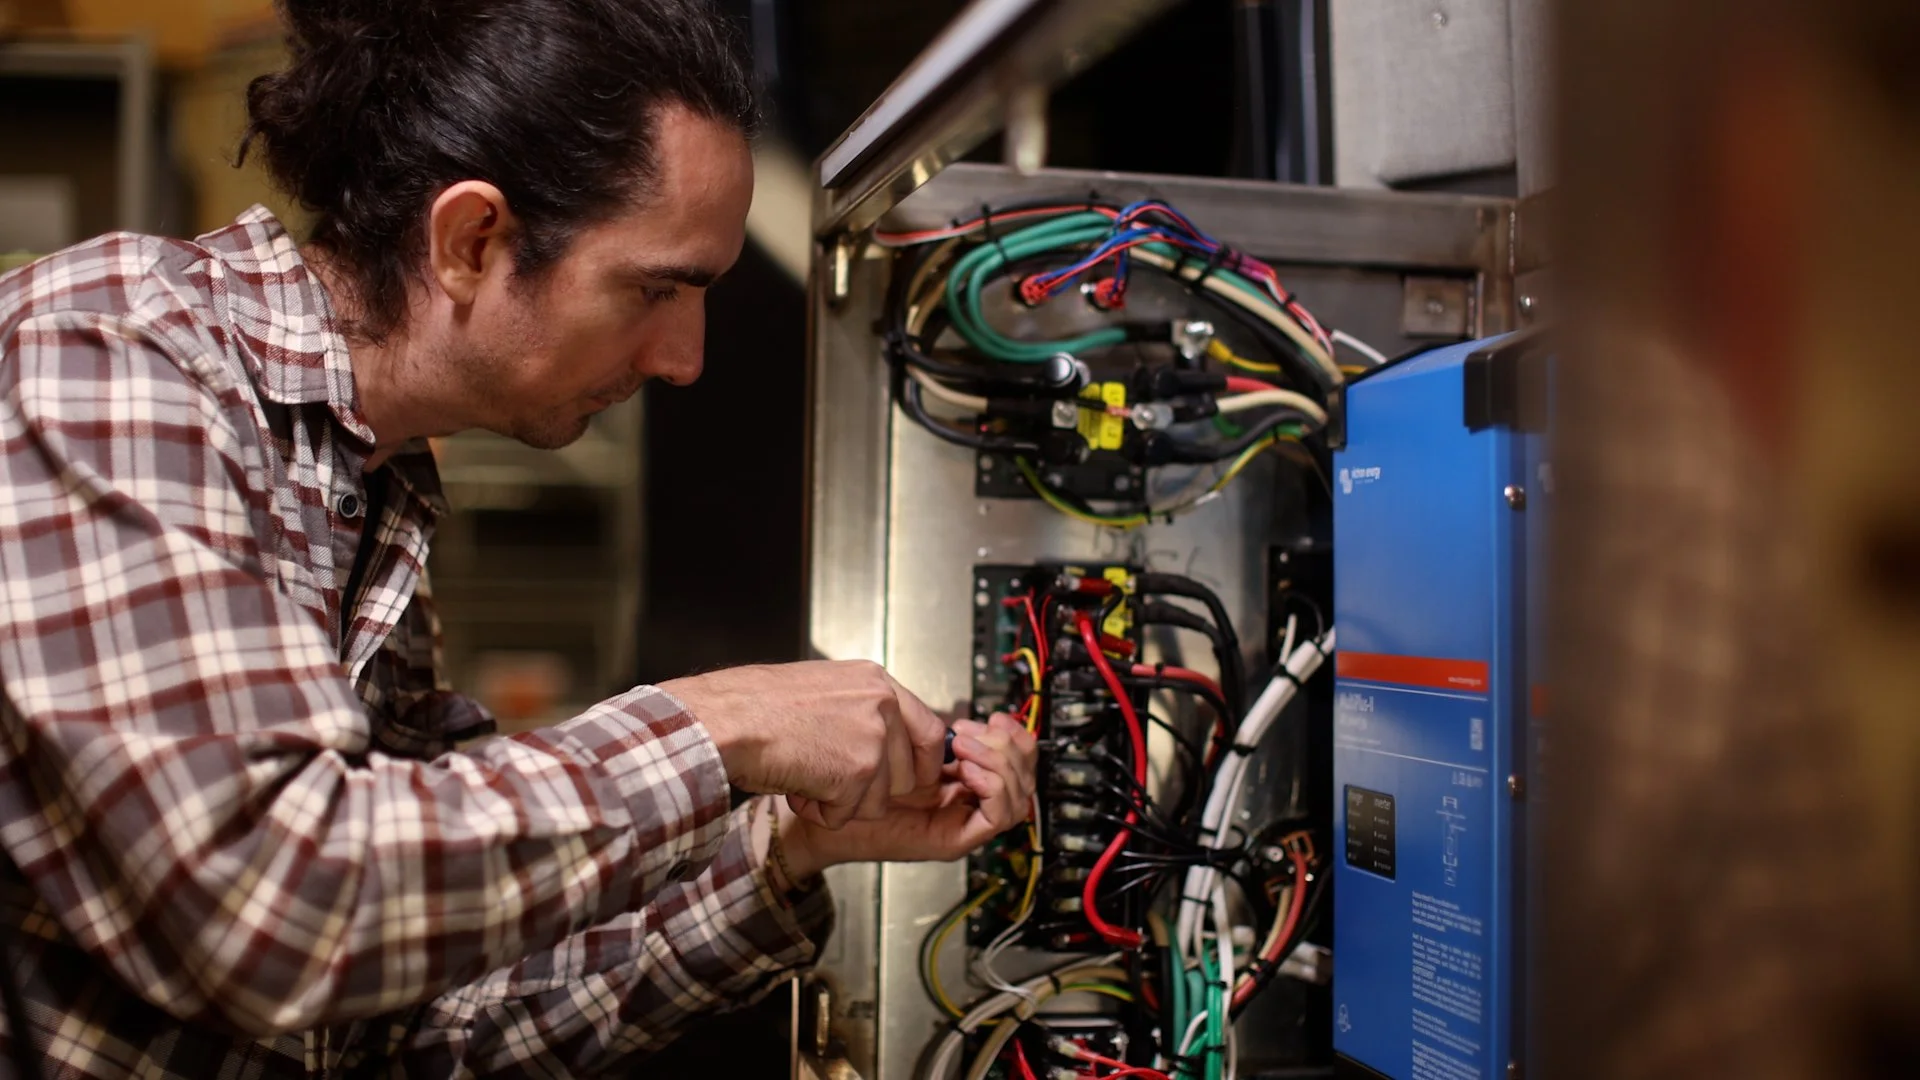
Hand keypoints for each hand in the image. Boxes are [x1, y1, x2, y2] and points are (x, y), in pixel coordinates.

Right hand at [661, 660, 947, 829]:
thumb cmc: (755, 707)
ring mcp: (874, 737)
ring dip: (841, 802)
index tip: (913, 780)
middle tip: (827, 777)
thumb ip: (861, 713)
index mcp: (876, 681)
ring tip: (804, 775)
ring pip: (879, 801)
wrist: (727, 720)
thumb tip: (886, 744)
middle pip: (908, 775)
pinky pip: (848, 815)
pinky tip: (795, 786)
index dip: (922, 764)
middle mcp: (883, 704)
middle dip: (871, 790)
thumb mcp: (823, 693)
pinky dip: (819, 812)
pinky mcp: (858, 770)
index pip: (930, 730)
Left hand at [775, 713, 1039, 877]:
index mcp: (958, 776)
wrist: (820, 809)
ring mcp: (961, 822)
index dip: (1012, 737)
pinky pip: (997, 818)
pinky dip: (992, 789)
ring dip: (999, 766)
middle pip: (1023, 777)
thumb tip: (966, 723)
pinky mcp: (953, 840)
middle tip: (970, 734)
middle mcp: (965, 801)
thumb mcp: (900, 742)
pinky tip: (966, 772)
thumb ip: (933, 734)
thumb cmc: (848, 775)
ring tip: (965, 750)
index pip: (1013, 759)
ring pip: (1017, 798)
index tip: (993, 719)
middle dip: (1007, 748)